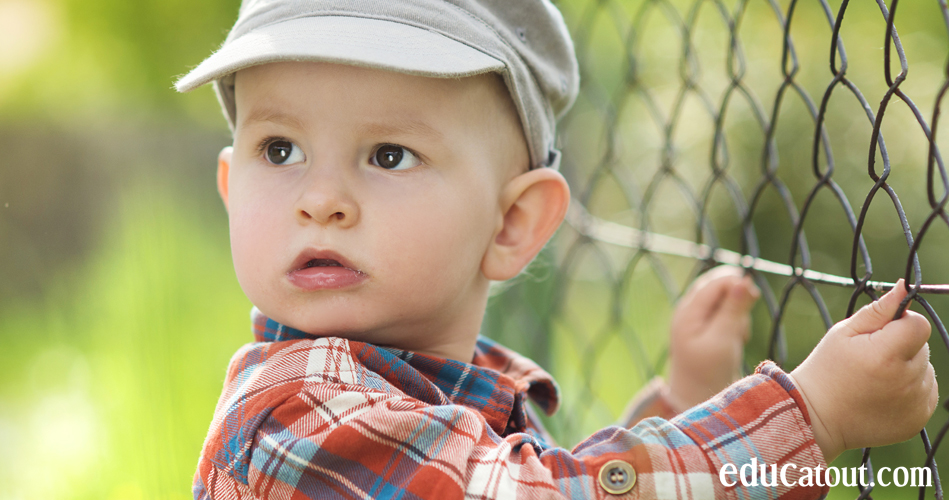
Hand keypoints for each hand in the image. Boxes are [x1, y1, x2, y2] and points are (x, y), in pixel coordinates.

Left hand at [667, 266, 759, 409]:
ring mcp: (696, 318)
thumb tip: (744, 281)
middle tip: (743, 320)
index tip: (755, 297)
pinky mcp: (706, 326)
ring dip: (737, 312)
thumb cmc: (709, 371)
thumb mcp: (723, 340)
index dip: (736, 283)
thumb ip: (733, 310)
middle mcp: (689, 310)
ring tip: (737, 335)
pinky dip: (735, 321)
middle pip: (718, 285)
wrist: (698, 396)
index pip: (714, 282)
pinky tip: (735, 338)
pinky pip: (725, 312)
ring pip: (724, 298)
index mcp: (687, 312)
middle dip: (736, 297)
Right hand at [789, 280, 937, 462]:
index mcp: (885, 355)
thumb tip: (905, 287)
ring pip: (925, 369)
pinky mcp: (917, 419)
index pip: (919, 325)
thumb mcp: (843, 333)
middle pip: (922, 347)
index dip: (902, 324)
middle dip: (901, 347)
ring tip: (876, 379)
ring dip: (907, 369)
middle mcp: (905, 381)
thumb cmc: (826, 369)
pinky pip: (926, 391)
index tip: (881, 333)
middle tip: (871, 359)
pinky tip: (884, 393)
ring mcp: (914, 403)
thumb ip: (878, 311)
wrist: (817, 417)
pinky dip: (910, 389)